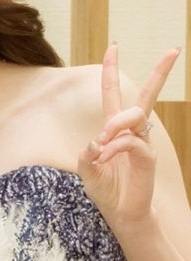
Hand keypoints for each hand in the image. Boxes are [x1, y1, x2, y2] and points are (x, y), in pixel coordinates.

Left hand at [77, 44, 179, 229]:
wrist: (120, 213)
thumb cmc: (105, 190)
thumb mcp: (86, 170)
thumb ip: (87, 155)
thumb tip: (96, 141)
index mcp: (114, 129)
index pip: (113, 94)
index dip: (111, 71)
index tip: (114, 47)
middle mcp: (131, 131)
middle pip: (146, 96)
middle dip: (160, 73)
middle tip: (173, 50)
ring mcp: (142, 143)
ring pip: (136, 115)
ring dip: (115, 124)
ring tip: (103, 140)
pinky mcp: (148, 157)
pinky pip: (131, 142)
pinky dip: (115, 147)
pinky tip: (104, 158)